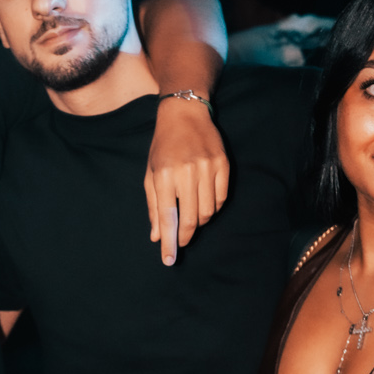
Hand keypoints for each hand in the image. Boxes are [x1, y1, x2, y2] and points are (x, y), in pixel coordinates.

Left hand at [145, 98, 229, 267]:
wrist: (185, 114)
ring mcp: (207, 168)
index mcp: (164, 175)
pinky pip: (221, 198)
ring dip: (200, 221)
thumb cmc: (163, 146)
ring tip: (191, 217)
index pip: (168, 217)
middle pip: (191, 219)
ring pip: (208, 211)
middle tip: (181, 242)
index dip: (168, 242)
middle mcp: (187, 172)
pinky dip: (213, 207)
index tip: (169, 260)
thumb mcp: (150, 174)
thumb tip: (156, 236)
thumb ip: (154, 206)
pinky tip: (204, 203)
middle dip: (185, 236)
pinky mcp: (223, 164)